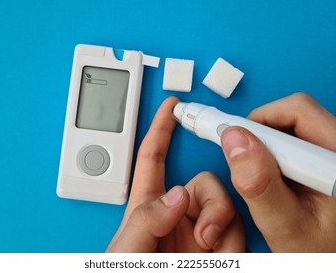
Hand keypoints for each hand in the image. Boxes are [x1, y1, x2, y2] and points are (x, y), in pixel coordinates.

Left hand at [106, 97, 244, 252]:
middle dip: (212, 201)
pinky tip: (217, 256)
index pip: (152, 158)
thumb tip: (177, 194)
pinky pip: (237, 230)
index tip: (171, 107)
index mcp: (148, 207)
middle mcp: (177, 214)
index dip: (161, 129)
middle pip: (204, 182)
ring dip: (221, 226)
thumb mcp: (126, 252)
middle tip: (204, 233)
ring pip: (225, 204)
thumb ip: (145, 220)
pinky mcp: (218, 246)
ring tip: (207, 251)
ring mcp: (199, 229)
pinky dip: (231, 242)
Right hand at [221, 93, 335, 251]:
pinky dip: (272, 150)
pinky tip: (269, 173)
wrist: (328, 256)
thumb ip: (259, 184)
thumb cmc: (317, 249)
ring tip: (257, 172)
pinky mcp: (322, 159)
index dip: (259, 120)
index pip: (298, 112)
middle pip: (295, 113)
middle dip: (259, 131)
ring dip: (265, 142)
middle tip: (242, 158)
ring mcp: (331, 153)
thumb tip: (234, 139)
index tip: (230, 137)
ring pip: (293, 124)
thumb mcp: (283, 224)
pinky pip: (294, 138)